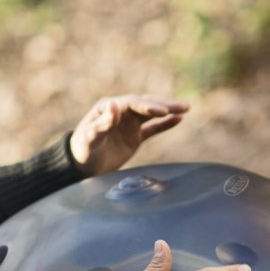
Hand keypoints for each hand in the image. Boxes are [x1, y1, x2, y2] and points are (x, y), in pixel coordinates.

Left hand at [69, 94, 189, 175]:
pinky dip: (166, 124)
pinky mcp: (135, 136)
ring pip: (152, 114)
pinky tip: (179, 119)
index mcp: (108, 108)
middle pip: (145, 104)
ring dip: (168, 110)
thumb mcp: (90, 139)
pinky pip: (153, 128)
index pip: (132, 103)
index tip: (161, 111)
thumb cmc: (83, 151)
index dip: (147, 106)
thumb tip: (114, 105)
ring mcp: (129, 123)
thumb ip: (101, 124)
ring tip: (186, 108)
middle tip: (180, 107)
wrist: (83, 166)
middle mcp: (120, 112)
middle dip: (162, 105)